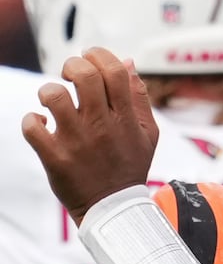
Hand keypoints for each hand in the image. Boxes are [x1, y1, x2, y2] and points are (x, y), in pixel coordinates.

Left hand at [21, 47, 158, 222]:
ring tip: (52, 99)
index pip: (114, 71)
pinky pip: (32, 127)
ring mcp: (77, 141)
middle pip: (84, 76)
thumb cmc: (129, 166)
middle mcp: (102, 125)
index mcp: (125, 117)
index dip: (99, 55)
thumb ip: (139, 97)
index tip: (89, 57)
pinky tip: (40, 124)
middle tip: (68, 74)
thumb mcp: (148, 132)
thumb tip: (127, 62)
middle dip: (72, 66)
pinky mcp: (55, 158)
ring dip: (48, 91)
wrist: (113, 208)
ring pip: (54, 97)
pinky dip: (31, 120)